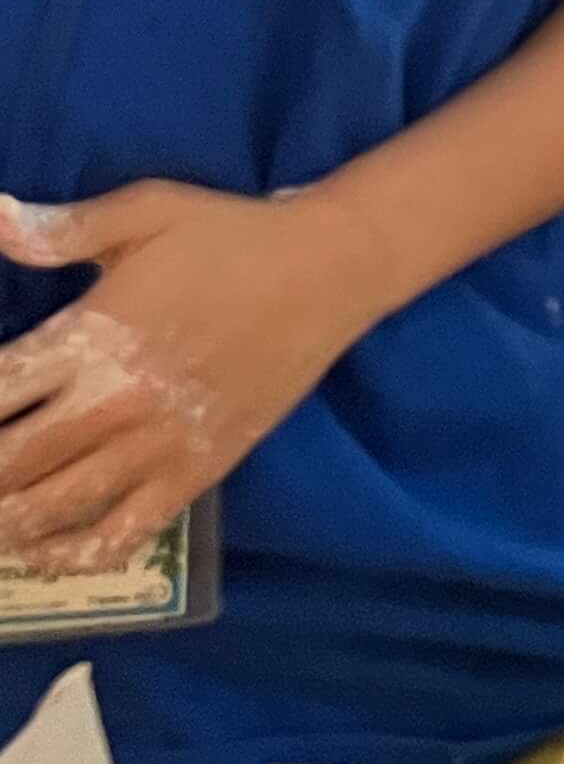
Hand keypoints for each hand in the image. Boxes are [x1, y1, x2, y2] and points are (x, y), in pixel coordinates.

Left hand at [0, 185, 386, 568]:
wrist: (331, 269)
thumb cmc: (232, 237)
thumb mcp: (149, 210)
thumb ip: (63, 228)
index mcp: (92, 336)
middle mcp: (114, 401)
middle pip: (9, 463)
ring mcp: (157, 445)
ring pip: (53, 508)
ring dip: (6, 520)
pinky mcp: (196, 472)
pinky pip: (122, 533)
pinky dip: (70, 553)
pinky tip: (38, 551)